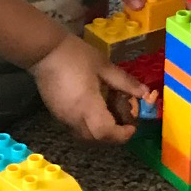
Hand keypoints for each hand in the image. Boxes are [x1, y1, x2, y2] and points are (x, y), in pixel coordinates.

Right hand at [30, 34, 148, 142]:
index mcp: (87, 106)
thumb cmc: (77, 56)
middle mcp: (74, 117)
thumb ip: (125, 82)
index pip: (105, 133)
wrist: (45, 51)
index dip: (122, 134)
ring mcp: (63, 117)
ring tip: (110, 111)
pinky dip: (90, 125)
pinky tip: (95, 106)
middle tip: (124, 120)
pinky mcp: (56, 114)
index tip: (132, 126)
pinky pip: (76, 128)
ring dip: (101, 131)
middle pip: (96, 139)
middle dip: (113, 135)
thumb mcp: (104, 66)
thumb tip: (145, 93)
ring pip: (85, 136)